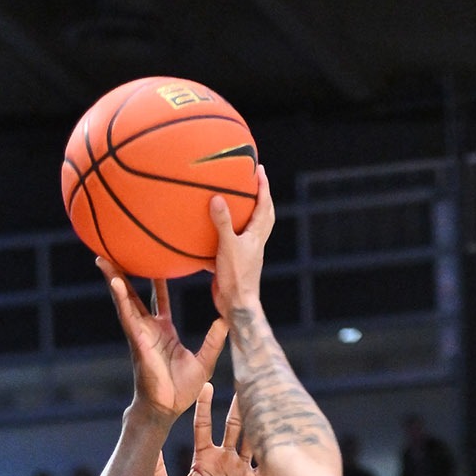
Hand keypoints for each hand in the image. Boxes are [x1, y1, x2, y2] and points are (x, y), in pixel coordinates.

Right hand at [99, 258, 227, 423]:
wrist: (166, 409)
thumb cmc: (181, 390)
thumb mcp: (205, 361)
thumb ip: (214, 340)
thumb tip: (227, 320)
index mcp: (164, 331)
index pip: (159, 299)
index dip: (157, 280)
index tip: (155, 259)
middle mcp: (148, 329)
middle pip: (133, 295)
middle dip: (123, 274)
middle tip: (114, 253)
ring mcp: (140, 333)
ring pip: (124, 301)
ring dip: (114, 280)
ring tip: (103, 260)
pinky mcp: (137, 340)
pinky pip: (128, 316)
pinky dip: (121, 299)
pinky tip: (115, 283)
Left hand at [154, 384, 263, 475]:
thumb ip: (156, 470)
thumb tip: (147, 446)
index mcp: (204, 459)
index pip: (205, 426)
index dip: (205, 407)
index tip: (207, 385)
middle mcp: (224, 460)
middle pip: (233, 427)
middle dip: (237, 406)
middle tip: (243, 381)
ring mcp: (241, 471)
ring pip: (252, 440)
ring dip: (258, 421)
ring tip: (266, 400)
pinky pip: (266, 464)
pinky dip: (273, 450)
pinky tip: (281, 433)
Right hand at [208, 164, 275, 318]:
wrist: (236, 305)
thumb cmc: (236, 277)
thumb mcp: (227, 246)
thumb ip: (223, 223)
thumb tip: (217, 198)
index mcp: (257, 235)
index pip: (264, 205)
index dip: (263, 186)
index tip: (259, 170)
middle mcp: (255, 242)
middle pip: (264, 215)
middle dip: (261, 197)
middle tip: (255, 182)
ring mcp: (246, 253)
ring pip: (250, 229)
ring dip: (246, 215)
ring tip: (236, 203)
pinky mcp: (235, 263)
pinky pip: (231, 243)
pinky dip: (224, 236)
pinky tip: (211, 234)